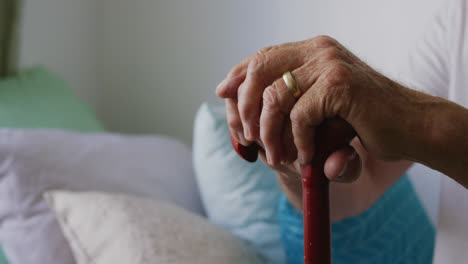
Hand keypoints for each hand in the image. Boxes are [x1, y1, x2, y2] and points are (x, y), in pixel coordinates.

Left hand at [217, 35, 424, 181]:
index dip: (238, 76)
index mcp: (311, 51)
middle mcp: (318, 50)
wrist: (410, 127)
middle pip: (259, 69)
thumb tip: (224, 94)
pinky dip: (299, 143)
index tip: (223, 94)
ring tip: (278, 158)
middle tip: (249, 138)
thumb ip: (280, 105)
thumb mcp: (316, 112)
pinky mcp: (340, 85)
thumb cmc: (361, 121)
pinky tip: (308, 158)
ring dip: (269, 134)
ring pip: (274, 97)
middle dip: (245, 107)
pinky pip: (300, 117)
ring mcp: (330, 64)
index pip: (262, 57)